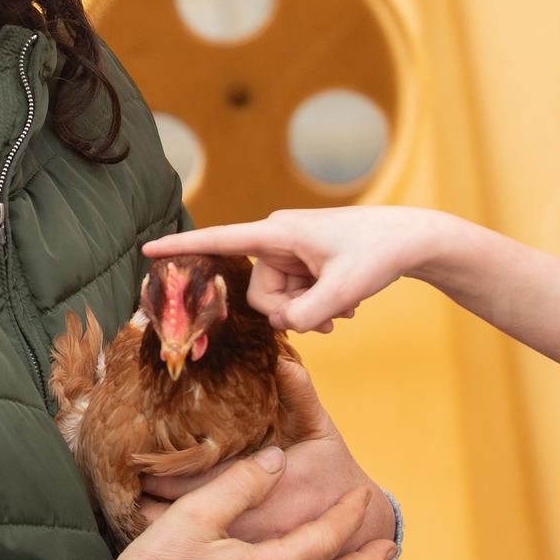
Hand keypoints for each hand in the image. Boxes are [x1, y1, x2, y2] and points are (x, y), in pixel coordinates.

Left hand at [138, 360, 395, 555]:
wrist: (358, 534)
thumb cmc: (333, 475)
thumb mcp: (322, 432)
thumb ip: (301, 397)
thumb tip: (283, 362)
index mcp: (280, 488)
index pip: (212, 481)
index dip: (172, 475)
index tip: (140, 465)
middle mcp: (267, 527)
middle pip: (199, 518)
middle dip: (158, 506)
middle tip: (124, 489)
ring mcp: (259, 557)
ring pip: (199, 549)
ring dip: (164, 535)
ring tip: (130, 515)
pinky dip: (181, 556)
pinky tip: (156, 545)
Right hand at [144, 207, 448, 331]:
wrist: (411, 240)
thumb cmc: (378, 254)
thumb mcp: (344, 291)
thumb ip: (307, 315)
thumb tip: (284, 326)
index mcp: (277, 233)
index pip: (220, 240)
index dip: (182, 247)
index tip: (148, 249)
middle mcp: (277, 240)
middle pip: (259, 293)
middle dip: (291, 312)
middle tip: (330, 317)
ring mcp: (291, 252)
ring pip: (279, 300)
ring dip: (309, 312)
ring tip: (344, 312)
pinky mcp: (305, 262)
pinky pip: (294, 296)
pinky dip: (317, 307)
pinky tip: (345, 309)